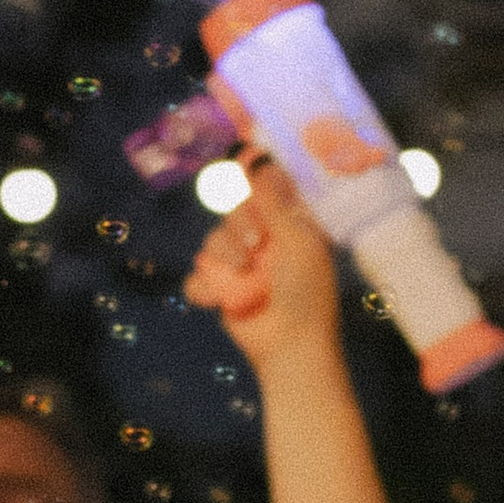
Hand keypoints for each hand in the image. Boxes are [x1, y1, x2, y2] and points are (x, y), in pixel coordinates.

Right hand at [182, 159, 340, 376]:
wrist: (291, 346)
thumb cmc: (306, 292)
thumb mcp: (297, 241)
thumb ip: (274, 201)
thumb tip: (258, 157)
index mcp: (287, 227)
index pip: (262, 192)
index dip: (248, 178)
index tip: (238, 156)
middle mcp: (263, 242)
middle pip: (231, 212)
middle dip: (239, 223)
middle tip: (256, 243)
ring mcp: (240, 267)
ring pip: (212, 242)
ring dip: (223, 256)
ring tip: (242, 275)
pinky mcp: (220, 292)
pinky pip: (197, 277)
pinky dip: (204, 287)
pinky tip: (217, 299)